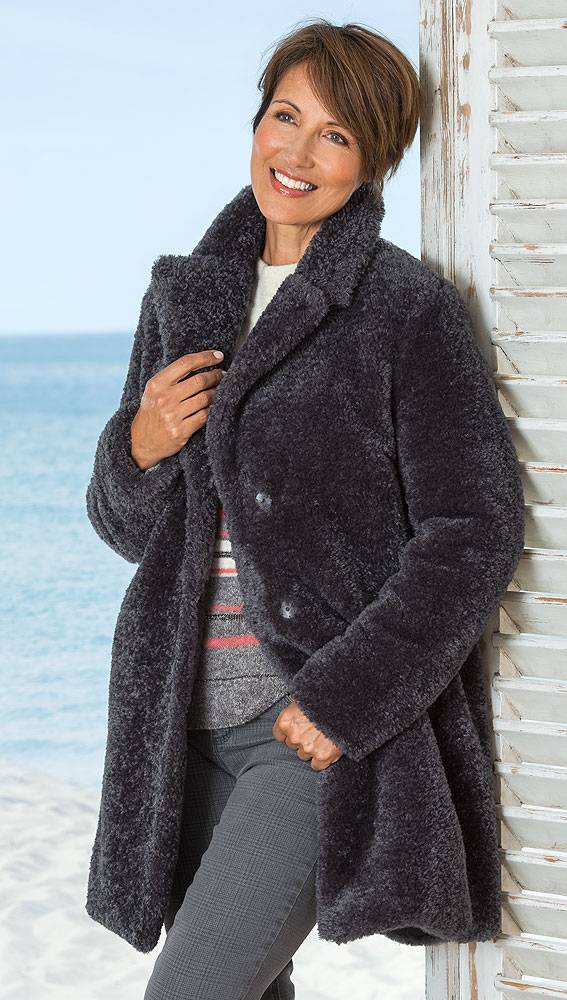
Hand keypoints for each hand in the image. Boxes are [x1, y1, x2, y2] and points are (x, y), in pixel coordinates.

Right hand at [130, 350, 225, 470]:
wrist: (140, 442)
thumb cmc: (152, 413)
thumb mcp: (154, 391)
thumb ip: (172, 378)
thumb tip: (202, 364)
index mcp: (157, 384)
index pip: (186, 363)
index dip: (206, 357)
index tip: (219, 356)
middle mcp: (164, 399)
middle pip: (199, 381)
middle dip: (216, 376)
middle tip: (223, 375)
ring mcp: (172, 416)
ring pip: (205, 398)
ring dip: (217, 393)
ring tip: (220, 390)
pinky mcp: (181, 432)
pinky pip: (204, 416)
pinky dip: (212, 410)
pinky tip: (214, 406)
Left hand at [272, 701, 343, 770]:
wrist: (345, 706)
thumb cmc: (324, 701)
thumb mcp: (304, 700)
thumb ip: (295, 713)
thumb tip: (294, 717)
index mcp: (286, 720)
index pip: (279, 735)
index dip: (289, 733)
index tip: (296, 730)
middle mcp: (294, 736)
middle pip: (293, 745)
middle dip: (301, 740)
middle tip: (314, 731)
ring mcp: (307, 747)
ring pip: (303, 755)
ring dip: (311, 749)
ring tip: (323, 737)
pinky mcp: (322, 756)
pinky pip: (316, 765)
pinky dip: (322, 760)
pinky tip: (327, 748)